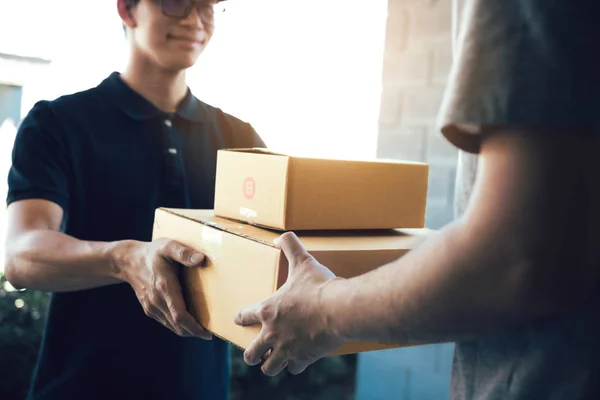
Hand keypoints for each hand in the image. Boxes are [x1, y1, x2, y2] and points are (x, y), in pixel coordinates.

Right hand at [113, 238, 211, 339]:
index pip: (180, 316)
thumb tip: (201, 259)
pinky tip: (188, 321)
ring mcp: (151, 306)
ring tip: (202, 329)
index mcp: (164, 287)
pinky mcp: (149, 308)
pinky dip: (177, 325)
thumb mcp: (168, 246)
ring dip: (186, 330)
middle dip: (194, 332)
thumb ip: (184, 253)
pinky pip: (165, 322)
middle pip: (177, 326)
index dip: (194, 327)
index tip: (207, 333)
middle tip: (209, 333)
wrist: (128, 260)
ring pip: (171, 326)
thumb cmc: (153, 252)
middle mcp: (157, 301)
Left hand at [234, 232, 346, 375]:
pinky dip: (295, 366)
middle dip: (251, 355)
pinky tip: (297, 363)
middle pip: (252, 353)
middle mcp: (273, 333)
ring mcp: (287, 348)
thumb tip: (280, 237)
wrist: (339, 309)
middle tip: (253, 354)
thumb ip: (290, 245)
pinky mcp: (304, 358)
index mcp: (269, 310)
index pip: (245, 316)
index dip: (240, 317)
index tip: (238, 319)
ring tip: (270, 364)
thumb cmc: (319, 286)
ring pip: (269, 367)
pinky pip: (294, 368)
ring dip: (269, 365)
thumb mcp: (303, 261)